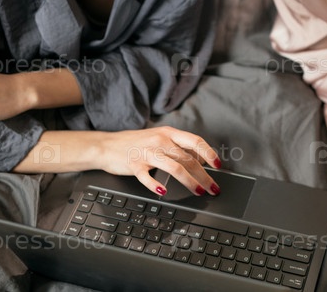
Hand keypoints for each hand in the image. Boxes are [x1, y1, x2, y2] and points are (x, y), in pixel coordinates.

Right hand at [95, 127, 221, 196]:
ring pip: (175, 167)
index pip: (195, 141)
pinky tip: (164, 192)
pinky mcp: (134, 165)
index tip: (219, 165)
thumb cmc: (136, 143)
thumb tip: (202, 158)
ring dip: (190, 181)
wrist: (107, 145)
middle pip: (188, 159)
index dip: (209, 153)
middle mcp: (160, 141)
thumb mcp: (159, 138)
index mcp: (168, 133)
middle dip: (205, 176)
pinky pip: (147, 177)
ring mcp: (147, 153)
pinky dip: (156, 185)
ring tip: (199, 191)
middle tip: (214, 188)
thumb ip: (179, 147)